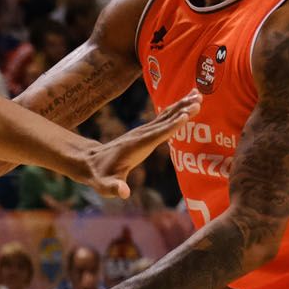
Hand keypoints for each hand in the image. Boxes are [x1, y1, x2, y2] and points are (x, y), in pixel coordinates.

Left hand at [74, 92, 199, 195]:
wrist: (90, 162)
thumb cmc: (100, 176)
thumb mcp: (105, 185)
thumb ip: (115, 188)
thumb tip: (123, 193)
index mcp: (136, 146)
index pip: (157, 134)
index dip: (172, 125)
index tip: (187, 114)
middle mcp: (141, 135)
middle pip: (164, 120)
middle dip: (182, 110)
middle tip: (199, 100)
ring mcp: (142, 132)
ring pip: (165, 116)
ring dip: (182, 105)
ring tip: (198, 94)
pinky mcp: (144, 132)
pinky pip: (163, 119)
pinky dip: (176, 110)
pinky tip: (186, 103)